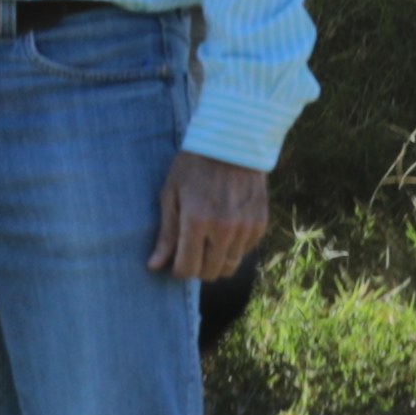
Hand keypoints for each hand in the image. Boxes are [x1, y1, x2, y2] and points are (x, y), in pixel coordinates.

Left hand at [148, 153, 269, 281]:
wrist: (234, 141)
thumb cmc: (194, 165)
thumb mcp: (172, 194)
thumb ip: (166, 234)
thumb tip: (154, 266)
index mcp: (197, 222)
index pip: (187, 268)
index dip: (177, 269)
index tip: (174, 261)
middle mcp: (224, 230)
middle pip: (209, 273)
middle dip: (196, 267)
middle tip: (190, 251)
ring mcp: (245, 228)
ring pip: (229, 266)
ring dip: (216, 260)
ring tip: (207, 240)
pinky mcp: (260, 224)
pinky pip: (245, 251)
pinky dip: (233, 247)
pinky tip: (225, 228)